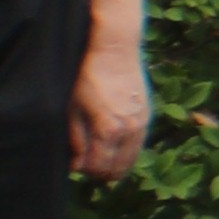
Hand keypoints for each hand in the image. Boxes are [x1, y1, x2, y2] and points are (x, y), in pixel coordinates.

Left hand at [72, 34, 150, 181]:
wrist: (113, 47)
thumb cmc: (86, 74)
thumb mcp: (71, 107)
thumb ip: (75, 139)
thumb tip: (76, 163)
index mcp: (109, 130)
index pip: (98, 168)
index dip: (82, 170)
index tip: (72, 161)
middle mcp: (130, 130)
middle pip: (117, 170)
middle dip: (98, 171)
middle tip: (83, 159)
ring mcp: (142, 123)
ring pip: (130, 161)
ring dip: (113, 162)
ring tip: (96, 151)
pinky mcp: (146, 115)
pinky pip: (137, 145)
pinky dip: (124, 150)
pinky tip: (110, 140)